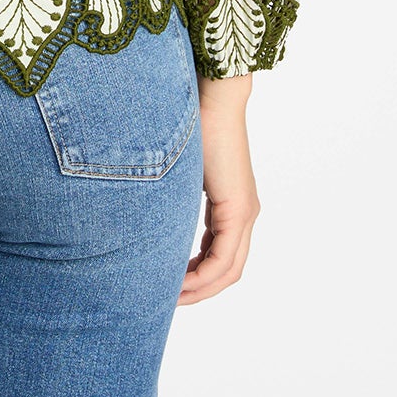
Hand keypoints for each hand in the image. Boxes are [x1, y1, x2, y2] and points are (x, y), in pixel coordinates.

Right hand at [178, 72, 259, 304]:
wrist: (214, 96)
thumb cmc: (192, 121)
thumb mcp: (181, 171)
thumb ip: (175, 196)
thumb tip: (152, 211)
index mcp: (233, 205)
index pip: (220, 257)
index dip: (197, 278)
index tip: (170, 286)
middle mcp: (245, 214)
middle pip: (228, 271)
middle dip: (199, 290)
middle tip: (169, 301)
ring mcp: (245, 212)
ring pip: (228, 269)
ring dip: (201, 288)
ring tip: (172, 297)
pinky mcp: (239, 208)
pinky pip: (224, 257)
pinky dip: (204, 274)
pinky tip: (181, 281)